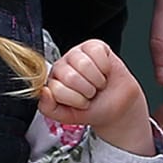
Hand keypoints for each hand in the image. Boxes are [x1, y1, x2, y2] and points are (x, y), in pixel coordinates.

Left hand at [41, 37, 156, 155]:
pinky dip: (105, 67)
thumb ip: (49, 108)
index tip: (81, 103)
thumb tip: (44, 91)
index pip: (56, 89)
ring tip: (97, 83)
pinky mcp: (93, 46)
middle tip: (91, 93)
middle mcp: (62, 65)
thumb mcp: (67, 116)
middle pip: (70, 76)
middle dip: (86, 90)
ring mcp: (77, 53)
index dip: (74, 100)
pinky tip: (104, 72)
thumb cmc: (93, 109)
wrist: (118, 106)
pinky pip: (97, 53)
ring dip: (96, 80)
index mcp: (52, 81)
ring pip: (84, 64)